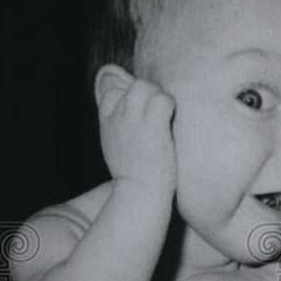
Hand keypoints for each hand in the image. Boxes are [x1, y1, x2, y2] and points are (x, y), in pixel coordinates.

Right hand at [98, 76, 175, 191]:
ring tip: (166, 116)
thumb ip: (118, 125)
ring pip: (145, 87)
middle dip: (150, 92)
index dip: (130, 95)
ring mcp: (133, 122)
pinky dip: (171, 105)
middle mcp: (118, 119)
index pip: (112, 91)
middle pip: (133, 86)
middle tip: (160, 113)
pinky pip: (163, 100)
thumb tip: (129, 110)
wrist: (140, 194)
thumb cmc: (135, 174)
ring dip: (160, 96)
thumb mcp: (116, 146)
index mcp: (107, 123)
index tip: (142, 113)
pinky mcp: (153, 128)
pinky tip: (172, 121)